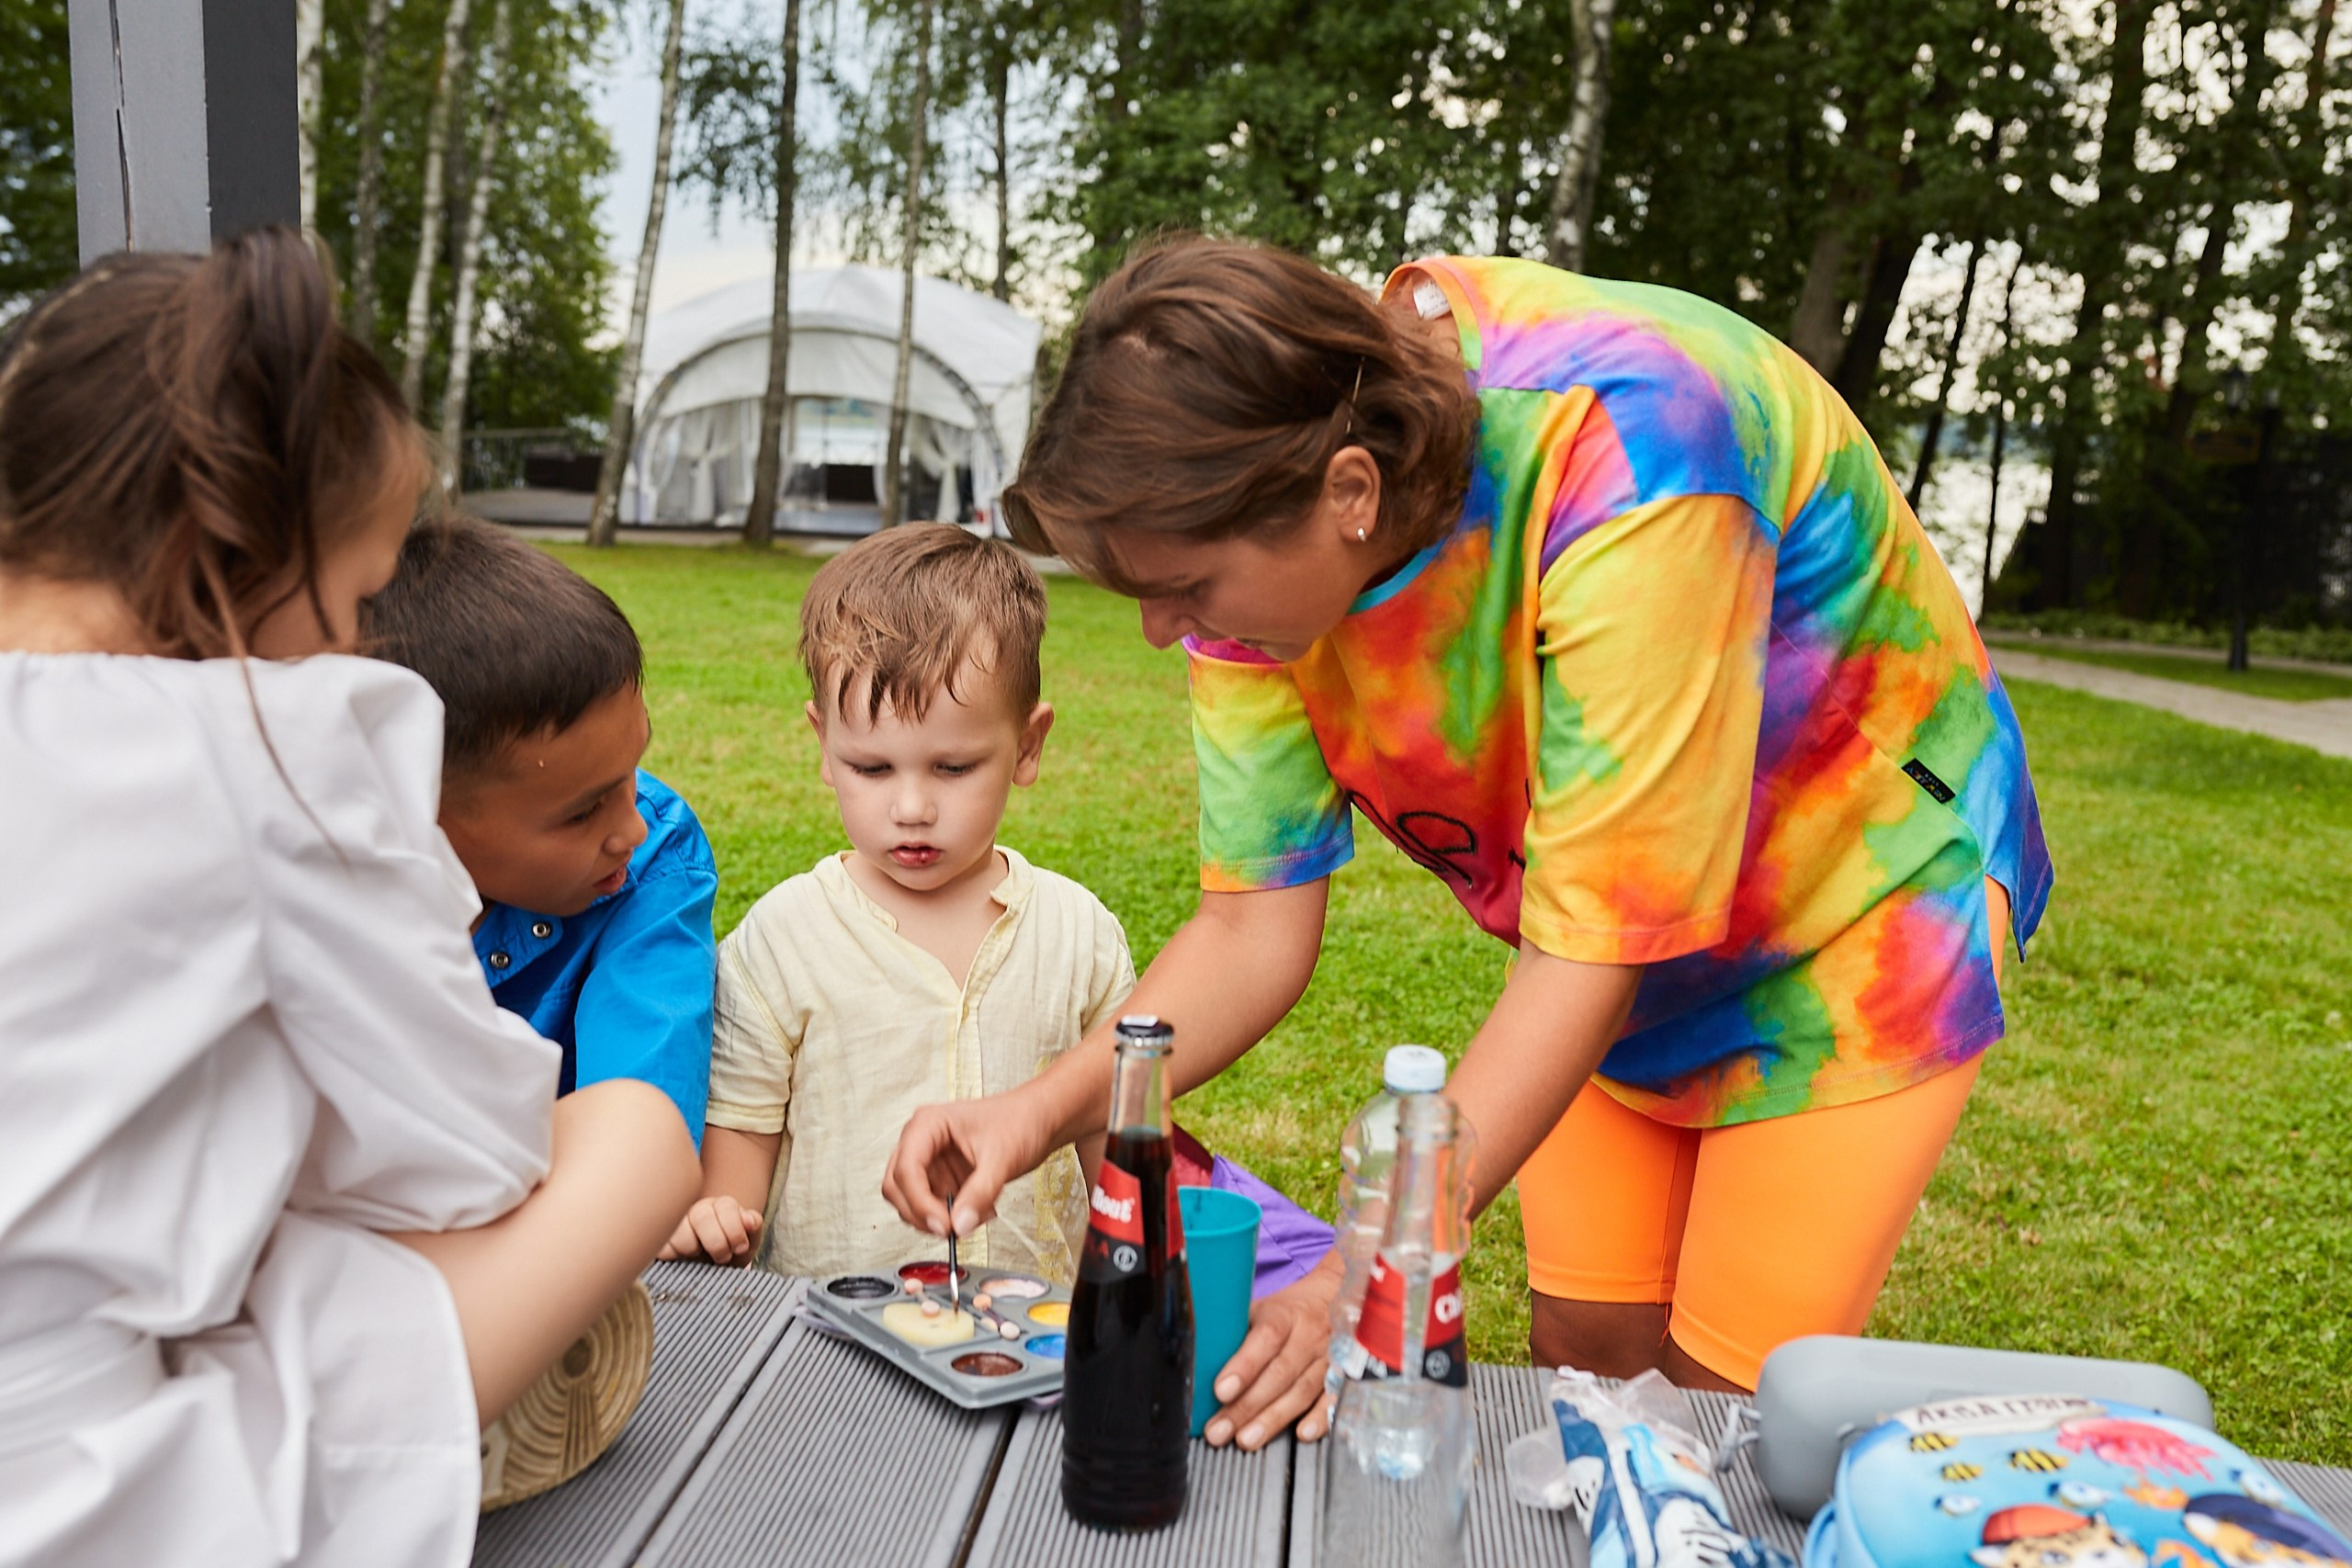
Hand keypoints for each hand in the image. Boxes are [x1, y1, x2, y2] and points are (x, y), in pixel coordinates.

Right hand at [657, 1195, 762, 1264]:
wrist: (714, 1272)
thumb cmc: (732, 1253)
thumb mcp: (749, 1240)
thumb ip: (753, 1225)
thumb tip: (749, 1221)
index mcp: (720, 1206)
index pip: (726, 1206)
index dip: (735, 1230)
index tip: (740, 1248)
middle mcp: (696, 1211)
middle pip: (702, 1216)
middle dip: (717, 1243)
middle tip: (723, 1258)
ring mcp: (676, 1226)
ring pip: (681, 1233)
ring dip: (695, 1251)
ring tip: (701, 1260)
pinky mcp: (661, 1244)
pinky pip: (664, 1249)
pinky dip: (675, 1259)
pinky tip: (684, 1262)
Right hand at [882, 1090, 1056, 1239]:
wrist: (1040, 1119)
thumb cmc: (1020, 1121)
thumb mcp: (1002, 1158)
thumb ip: (979, 1193)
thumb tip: (959, 1224)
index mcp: (927, 1124)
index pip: (906, 1169)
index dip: (919, 1202)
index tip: (943, 1225)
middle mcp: (921, 1142)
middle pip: (897, 1187)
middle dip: (921, 1213)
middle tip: (952, 1229)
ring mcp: (930, 1161)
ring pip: (910, 1201)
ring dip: (937, 1218)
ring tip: (975, 1216)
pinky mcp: (942, 1178)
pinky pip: (932, 1206)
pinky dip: (950, 1217)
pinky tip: (978, 1212)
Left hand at [1203, 1249, 1340, 1450]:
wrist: (1333, 1302)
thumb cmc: (1285, 1312)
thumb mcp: (1258, 1309)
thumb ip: (1234, 1332)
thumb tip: (1197, 1359)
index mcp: (1285, 1315)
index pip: (1265, 1339)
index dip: (1244, 1366)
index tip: (1221, 1390)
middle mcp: (1309, 1337)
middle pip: (1279, 1373)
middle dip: (1248, 1405)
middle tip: (1220, 1430)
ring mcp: (1328, 1359)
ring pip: (1302, 1391)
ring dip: (1273, 1419)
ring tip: (1246, 1439)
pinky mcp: (1343, 1377)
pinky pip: (1332, 1400)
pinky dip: (1320, 1419)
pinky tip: (1302, 1434)